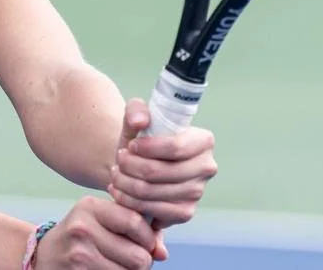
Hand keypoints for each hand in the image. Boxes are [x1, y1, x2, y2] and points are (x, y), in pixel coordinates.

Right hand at [31, 195, 166, 268]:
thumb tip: (162, 253)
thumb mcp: (100, 220)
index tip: (148, 243)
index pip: (136, 222)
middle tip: (136, 258)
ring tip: (121, 264)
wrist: (43, 255)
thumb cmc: (81, 235)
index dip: (149, 238)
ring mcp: (79, 254)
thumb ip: (135, 228)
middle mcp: (82, 228)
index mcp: (90, 207)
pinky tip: (109, 269)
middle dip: (144, 261)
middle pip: (138, 255)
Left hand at [107, 98, 216, 227]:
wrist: (139, 165)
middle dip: (131, 166)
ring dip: (127, 184)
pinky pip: (156, 211)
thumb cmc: (142, 139)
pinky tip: (120, 192)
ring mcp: (198, 192)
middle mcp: (206, 167)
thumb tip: (139, 121)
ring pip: (154, 192)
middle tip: (118, 161)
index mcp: (203, 140)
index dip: (148, 148)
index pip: (176, 147)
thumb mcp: (136, 117)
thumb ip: (135, 110)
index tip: (130, 146)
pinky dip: (132, 203)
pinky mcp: (186, 212)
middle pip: (161, 172)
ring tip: (116, 174)